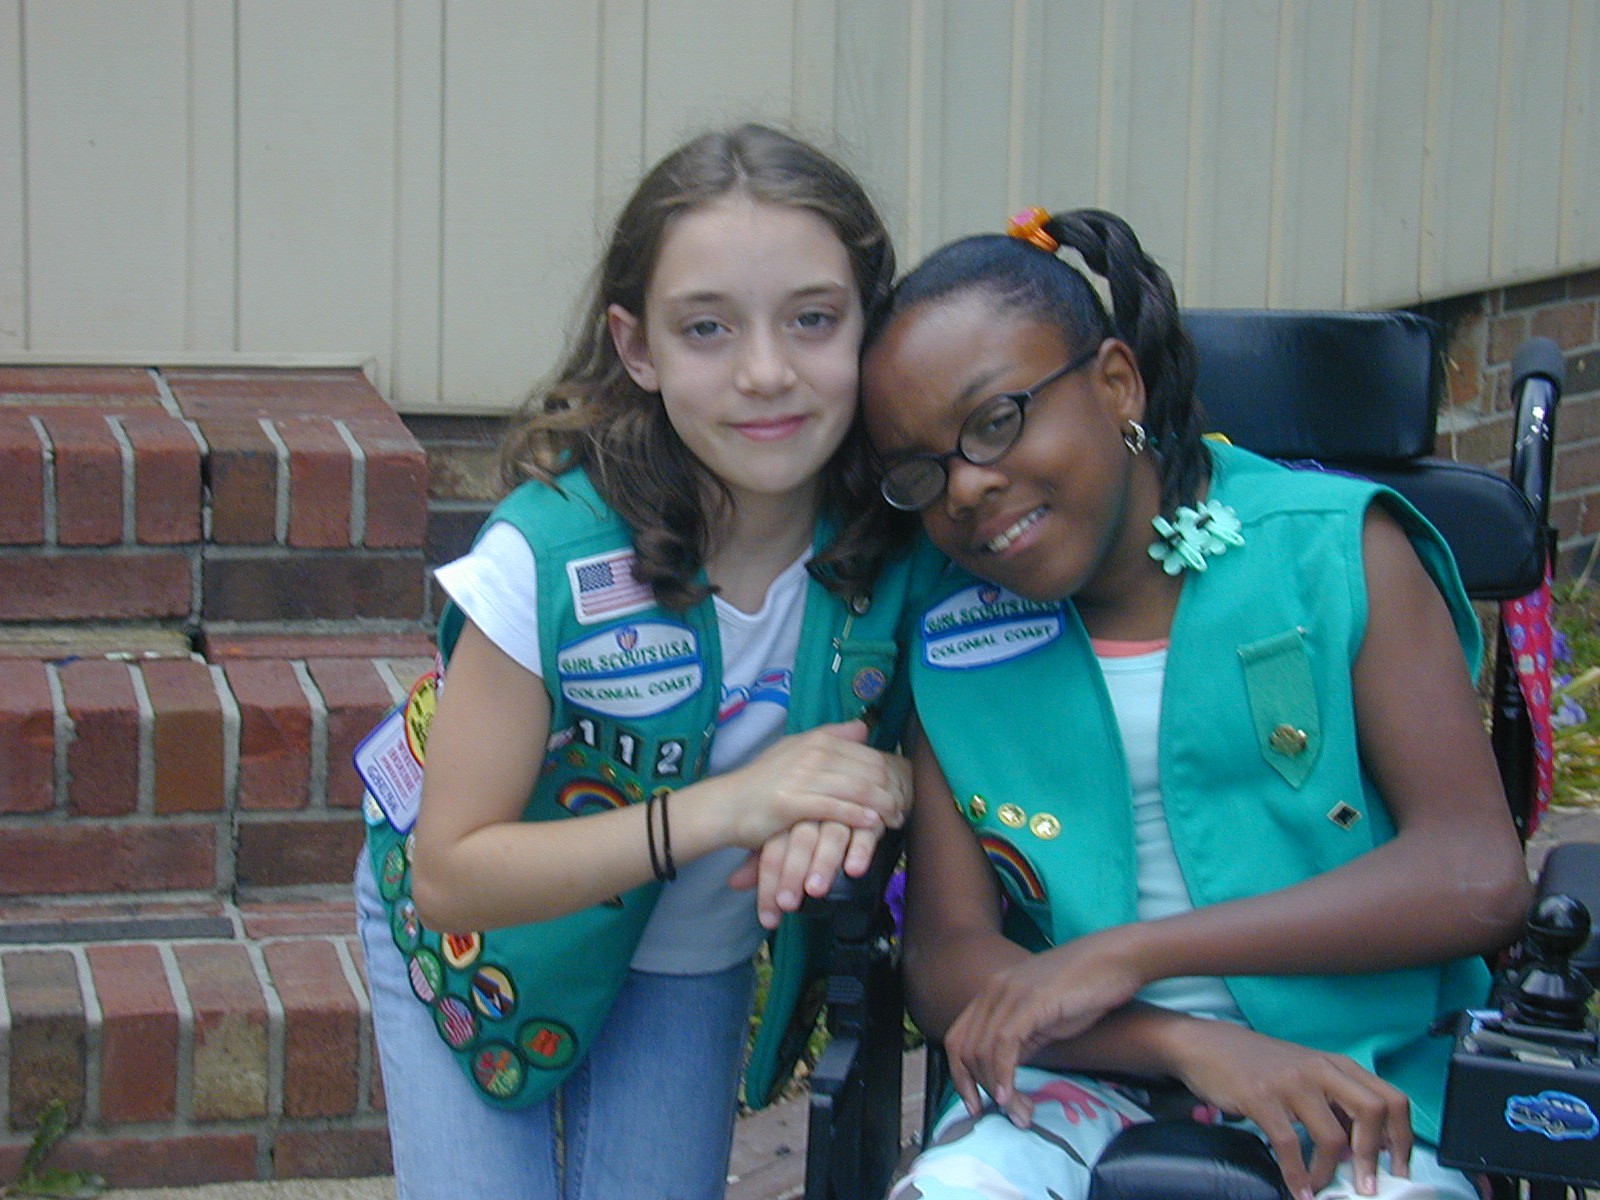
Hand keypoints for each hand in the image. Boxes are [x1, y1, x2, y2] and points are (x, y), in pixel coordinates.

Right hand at [712, 721, 909, 851]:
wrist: (726, 804)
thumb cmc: (762, 782)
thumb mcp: (794, 750)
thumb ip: (830, 737)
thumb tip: (863, 727)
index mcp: (818, 739)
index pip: (869, 754)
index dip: (893, 774)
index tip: (904, 792)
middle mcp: (813, 752)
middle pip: (869, 770)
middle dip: (893, 791)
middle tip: (906, 809)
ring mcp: (802, 776)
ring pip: (857, 788)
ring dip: (882, 806)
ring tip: (896, 820)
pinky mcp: (792, 802)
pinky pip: (835, 808)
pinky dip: (859, 816)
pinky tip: (873, 825)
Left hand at [728, 819, 884, 928]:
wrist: (847, 776)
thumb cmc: (811, 814)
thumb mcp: (784, 833)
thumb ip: (760, 860)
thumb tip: (733, 884)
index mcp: (789, 814)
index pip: (773, 848)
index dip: (769, 881)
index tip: (768, 914)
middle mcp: (814, 810)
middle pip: (800, 840)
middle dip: (793, 873)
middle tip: (788, 904)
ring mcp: (843, 809)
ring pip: (832, 834)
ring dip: (824, 863)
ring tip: (816, 891)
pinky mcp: (870, 813)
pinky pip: (866, 831)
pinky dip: (860, 849)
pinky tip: (854, 869)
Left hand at [943, 931, 1144, 1124]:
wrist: (1117, 958)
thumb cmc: (1087, 987)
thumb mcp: (1044, 1018)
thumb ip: (1021, 1039)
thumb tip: (1005, 1071)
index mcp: (992, 991)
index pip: (957, 1038)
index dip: (960, 1076)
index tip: (975, 1105)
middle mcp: (993, 989)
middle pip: (963, 1049)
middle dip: (976, 1089)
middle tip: (1005, 1116)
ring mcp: (1009, 993)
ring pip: (981, 1051)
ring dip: (996, 1091)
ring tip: (1019, 1113)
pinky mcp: (1030, 1001)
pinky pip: (1003, 1045)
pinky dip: (1003, 1075)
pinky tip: (1012, 1097)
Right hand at [1163, 1019, 1411, 1199]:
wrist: (1206, 1045)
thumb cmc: (1258, 1065)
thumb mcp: (1305, 1074)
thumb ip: (1334, 1103)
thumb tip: (1362, 1151)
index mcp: (1338, 1065)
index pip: (1391, 1098)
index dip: (1403, 1138)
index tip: (1399, 1169)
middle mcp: (1321, 1070)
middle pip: (1373, 1111)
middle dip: (1375, 1157)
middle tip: (1368, 1186)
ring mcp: (1291, 1083)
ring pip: (1333, 1136)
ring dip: (1331, 1173)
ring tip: (1323, 1188)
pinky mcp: (1262, 1098)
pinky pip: (1290, 1145)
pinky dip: (1298, 1175)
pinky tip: (1299, 1190)